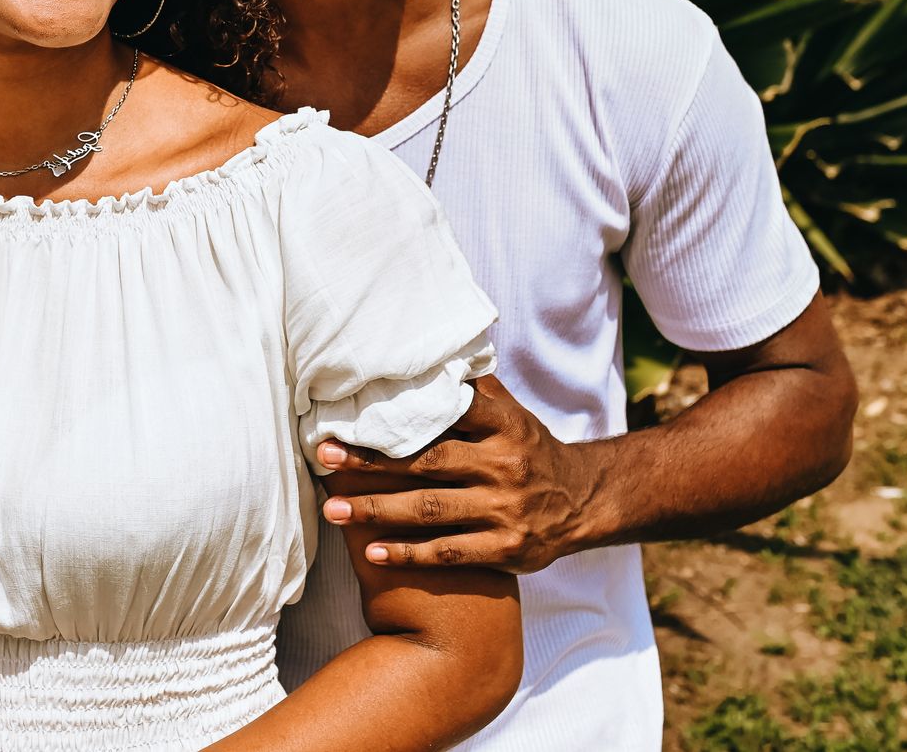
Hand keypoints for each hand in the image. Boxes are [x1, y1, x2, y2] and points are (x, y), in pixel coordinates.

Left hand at [316, 375, 596, 573]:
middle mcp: (505, 466)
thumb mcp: (511, 413)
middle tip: (323, 458)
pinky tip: (372, 550)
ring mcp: (506, 510)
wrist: (583, 501)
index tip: (352, 414)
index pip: (449, 411)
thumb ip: (472, 389)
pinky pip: (450, 552)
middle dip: (372, 462)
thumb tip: (429, 353)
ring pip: (431, 511)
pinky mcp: (507, 550)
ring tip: (332, 509)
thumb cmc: (528, 448)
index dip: (400, 414)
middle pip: (428, 463)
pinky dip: (409, 553)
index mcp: (504, 426)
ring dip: (377, 510)